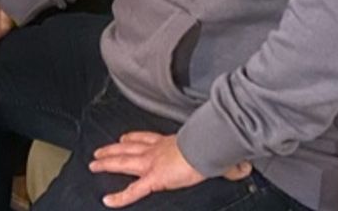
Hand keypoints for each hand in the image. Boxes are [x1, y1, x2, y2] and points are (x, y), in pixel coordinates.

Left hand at [89, 131, 247, 206]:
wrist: (205, 147)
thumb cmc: (211, 147)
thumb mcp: (217, 154)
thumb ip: (228, 163)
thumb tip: (243, 167)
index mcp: (168, 143)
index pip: (146, 138)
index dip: (132, 138)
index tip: (123, 137)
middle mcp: (156, 149)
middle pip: (129, 148)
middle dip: (112, 150)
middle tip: (98, 151)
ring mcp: (152, 163)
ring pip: (124, 163)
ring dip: (107, 163)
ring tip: (93, 165)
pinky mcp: (153, 179)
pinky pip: (132, 190)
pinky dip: (119, 196)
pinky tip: (108, 201)